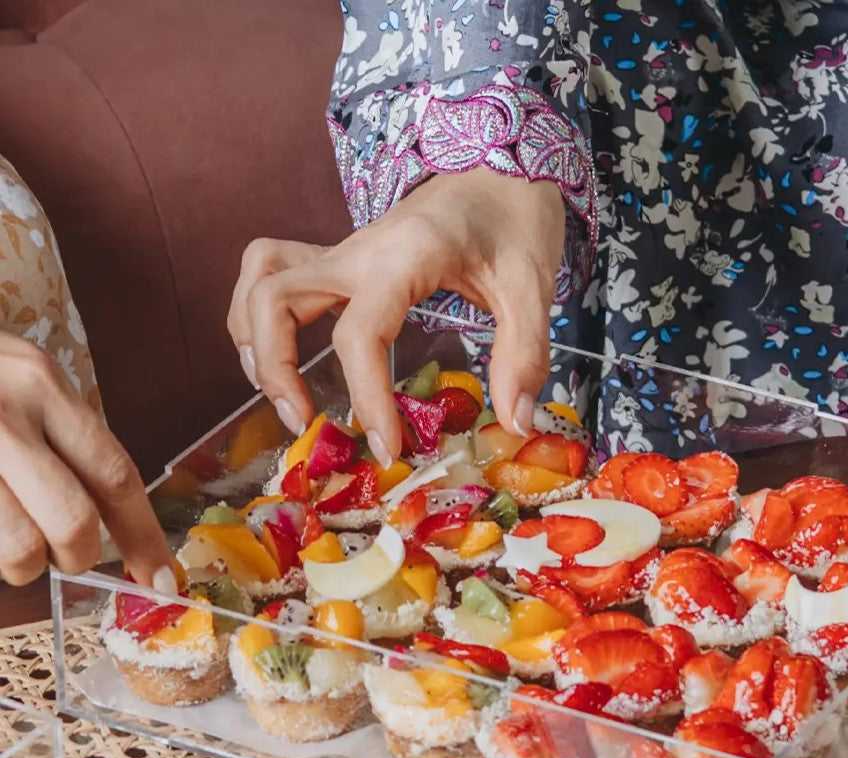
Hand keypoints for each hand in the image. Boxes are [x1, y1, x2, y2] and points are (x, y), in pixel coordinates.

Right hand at [0, 331, 173, 588]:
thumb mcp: (21, 383)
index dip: (143, 537)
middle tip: (61, 554)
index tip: (160, 579)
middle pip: (73, 524)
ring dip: (18, 563)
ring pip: (17, 549)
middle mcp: (0, 413)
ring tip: (7, 540)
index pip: (114, 476)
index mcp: (41, 386)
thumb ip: (65, 444)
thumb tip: (110, 527)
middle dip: (75, 557)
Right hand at [227, 168, 564, 465]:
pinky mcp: (340, 260)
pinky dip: (262, 319)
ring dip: (256, 343)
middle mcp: (358, 251)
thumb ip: (524, 355)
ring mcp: (343, 252)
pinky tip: (284, 359)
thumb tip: (515, 424)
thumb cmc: (515, 217)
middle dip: (275, 369)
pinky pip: (274, 276)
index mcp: (405, 256)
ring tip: (286, 399)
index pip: (360, 333)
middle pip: (274, 297)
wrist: (502, 162)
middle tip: (305, 424)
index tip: (386, 447)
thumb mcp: (534, 286)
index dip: (366, 397)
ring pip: (260, 282)